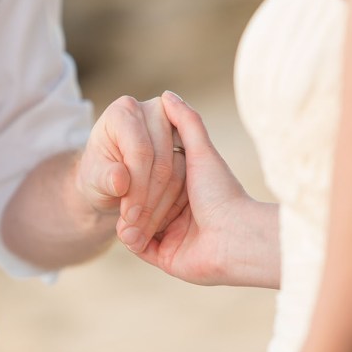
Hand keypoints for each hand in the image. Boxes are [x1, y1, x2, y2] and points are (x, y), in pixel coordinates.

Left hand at [76, 95, 187, 252]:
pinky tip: (161, 219)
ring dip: (162, 204)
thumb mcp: (93, 180)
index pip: (139, 151)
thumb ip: (105, 179)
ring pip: (178, 170)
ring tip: (144, 228)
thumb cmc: (99, 174)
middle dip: (148, 198)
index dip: (136, 186)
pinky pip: (189, 176)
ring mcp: (174, 126)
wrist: (111, 180)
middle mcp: (151, 111)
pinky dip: (175, 200)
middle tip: (137, 226)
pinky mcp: (187, 144)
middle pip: (161, 160)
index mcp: (123, 112)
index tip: (130, 216)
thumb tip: (120, 180)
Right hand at [133, 91, 279, 287]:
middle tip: (117, 185)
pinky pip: (139, 246)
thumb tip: (167, 95)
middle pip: (141, 201)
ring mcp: (170, 236)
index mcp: (187, 190)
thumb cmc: (220, 193)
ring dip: (127, 218)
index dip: (137, 169)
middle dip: (129, 196)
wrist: (234, 237)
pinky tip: (126, 230)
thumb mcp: (201, 152)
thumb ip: (186, 124)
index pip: (151, 177)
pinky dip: (131, 238)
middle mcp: (178, 213)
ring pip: (136, 223)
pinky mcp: (164, 257)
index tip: (122, 156)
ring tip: (121, 210)